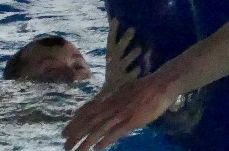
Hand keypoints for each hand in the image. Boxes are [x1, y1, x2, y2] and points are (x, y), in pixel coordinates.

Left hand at [64, 70, 178, 150]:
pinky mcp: (132, 120)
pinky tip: (97, 149)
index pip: (87, 110)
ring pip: (99, 129)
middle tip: (65, 145)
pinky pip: (115, 132)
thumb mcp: (124, 90)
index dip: (75, 121)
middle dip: (76, 133)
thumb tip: (103, 106)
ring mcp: (122, 113)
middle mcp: (112, 105)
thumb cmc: (146, 86)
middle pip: (89, 121)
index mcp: (110, 97)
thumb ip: (113, 100)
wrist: (163, 82)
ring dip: (86, 141)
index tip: (65, 131)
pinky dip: (105, 141)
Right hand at [102, 19, 143, 90]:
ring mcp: (118, 72)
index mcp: (110, 55)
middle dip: (125, 39)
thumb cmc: (115, 70)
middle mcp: (113, 62)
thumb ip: (117, 45)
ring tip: (139, 48)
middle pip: (118, 49)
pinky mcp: (124, 82)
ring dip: (131, 56)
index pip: (110, 41)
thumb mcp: (113, 58)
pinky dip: (134, 72)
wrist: (110, 93)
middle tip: (133, 29)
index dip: (113, 31)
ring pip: (124, 62)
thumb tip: (120, 27)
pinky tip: (139, 68)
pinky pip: (130, 76)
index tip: (117, 19)